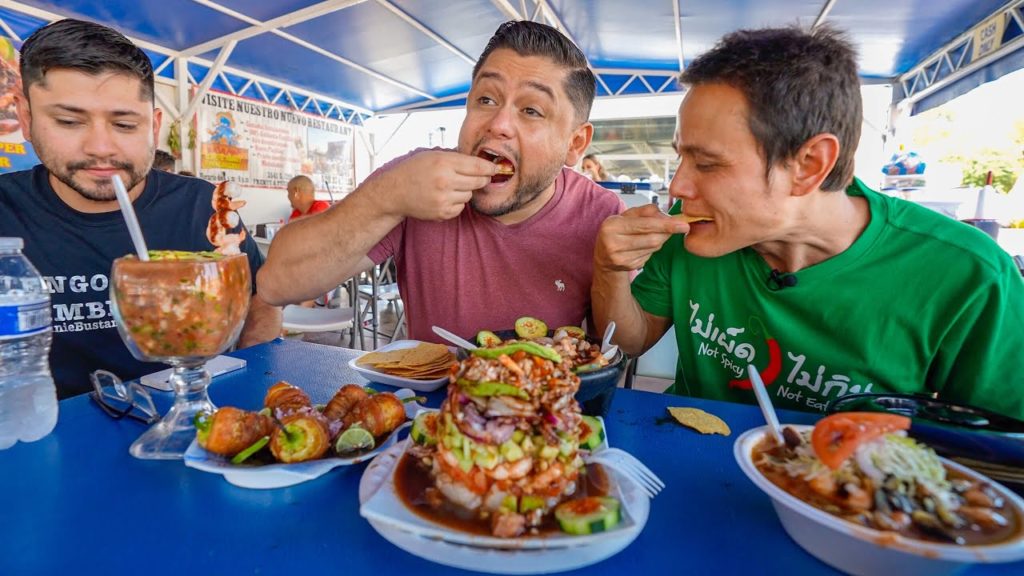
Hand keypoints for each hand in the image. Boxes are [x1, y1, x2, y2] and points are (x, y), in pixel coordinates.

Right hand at [374, 150, 496, 220]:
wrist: (395, 192)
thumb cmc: (414, 170)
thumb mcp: (433, 155)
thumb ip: (457, 158)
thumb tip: (482, 163)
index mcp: (443, 163)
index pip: (477, 166)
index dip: (489, 168)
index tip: (495, 168)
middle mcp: (444, 181)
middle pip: (478, 182)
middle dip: (481, 179)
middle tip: (478, 177)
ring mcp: (443, 199)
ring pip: (470, 195)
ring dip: (465, 191)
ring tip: (450, 186)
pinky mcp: (441, 213)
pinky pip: (461, 208)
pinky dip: (457, 203)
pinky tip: (445, 197)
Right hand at [594, 204, 686, 271]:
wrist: (603, 256)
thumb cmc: (616, 231)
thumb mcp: (626, 216)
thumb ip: (646, 211)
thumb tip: (667, 216)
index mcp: (612, 226)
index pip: (645, 225)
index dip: (666, 225)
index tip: (683, 224)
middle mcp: (613, 243)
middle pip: (652, 239)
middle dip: (667, 232)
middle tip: (679, 227)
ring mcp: (620, 258)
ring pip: (653, 248)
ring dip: (660, 239)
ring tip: (654, 234)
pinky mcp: (628, 266)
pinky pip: (649, 255)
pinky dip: (652, 249)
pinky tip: (644, 245)